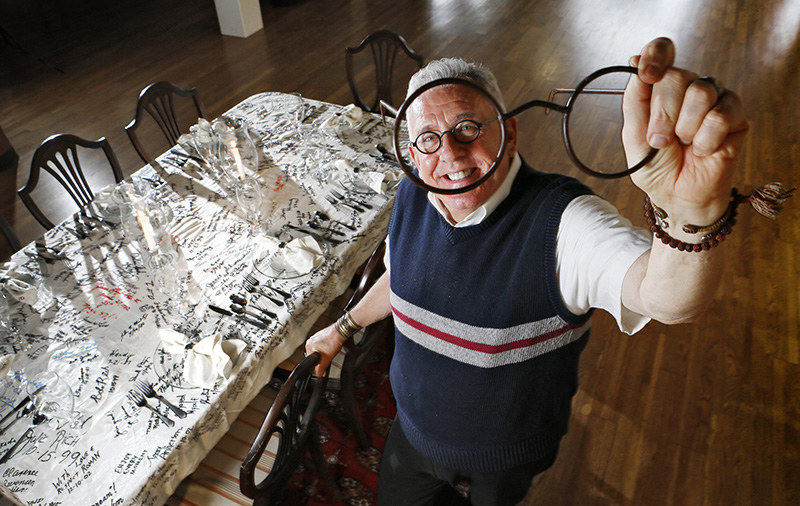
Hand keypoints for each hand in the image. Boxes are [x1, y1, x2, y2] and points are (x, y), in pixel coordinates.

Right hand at [305, 324, 346, 375]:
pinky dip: (326, 348)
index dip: (317, 365)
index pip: (310, 360)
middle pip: (315, 355)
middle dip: (321, 359)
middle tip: (328, 357)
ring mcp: (316, 337)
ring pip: (319, 350)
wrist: (341, 331)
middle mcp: (311, 341)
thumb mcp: (327, 359)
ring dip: (324, 354)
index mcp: (308, 345)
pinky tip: (331, 347)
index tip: (323, 366)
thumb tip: (319, 375)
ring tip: (330, 351)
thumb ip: (321, 368)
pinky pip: (322, 345)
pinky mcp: (322, 335)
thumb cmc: (333, 342)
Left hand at [622, 37, 748, 226]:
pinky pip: (720, 116)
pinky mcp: (736, 117)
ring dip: (684, 128)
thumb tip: (634, 60)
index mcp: (661, 87)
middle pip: (677, 75)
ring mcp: (715, 100)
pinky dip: (706, 140)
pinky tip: (702, 150)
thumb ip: (634, 99)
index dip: (655, 56)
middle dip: (662, 114)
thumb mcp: (633, 135)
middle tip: (660, 141)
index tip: (646, 74)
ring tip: (684, 145)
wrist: (676, 196)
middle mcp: (689, 88)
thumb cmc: (655, 167)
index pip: (662, 51)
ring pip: (701, 92)